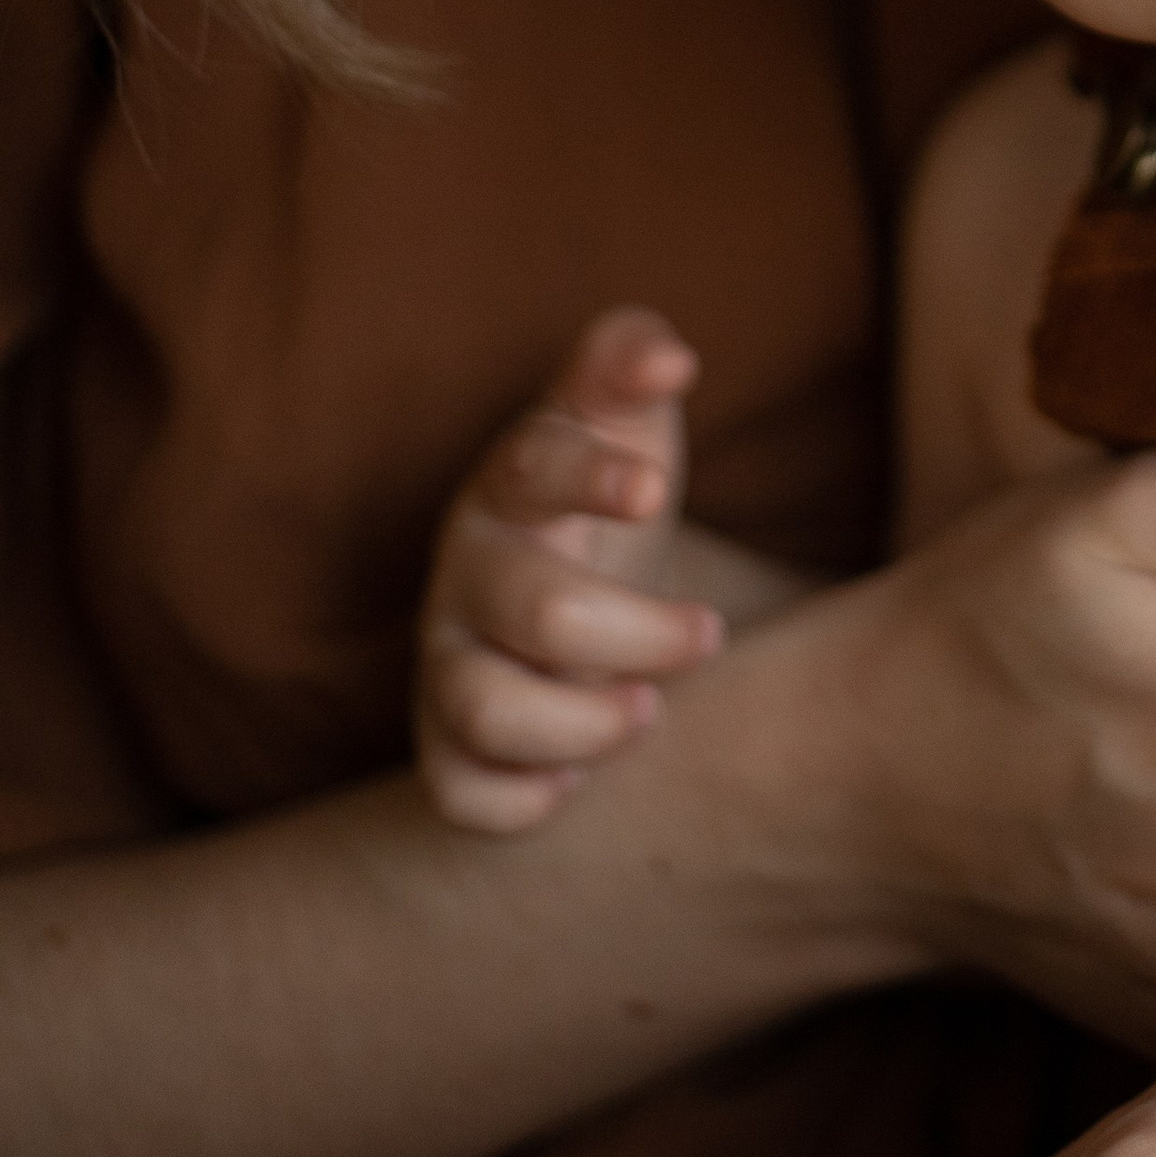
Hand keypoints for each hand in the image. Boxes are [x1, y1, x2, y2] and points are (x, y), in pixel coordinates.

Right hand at [415, 305, 724, 831]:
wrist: (567, 579)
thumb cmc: (608, 490)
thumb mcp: (621, 416)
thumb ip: (630, 361)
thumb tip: (670, 355)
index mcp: (515, 484)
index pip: (533, 467)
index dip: (589, 477)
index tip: (653, 491)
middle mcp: (471, 573)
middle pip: (537, 608)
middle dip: (636, 632)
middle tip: (709, 635)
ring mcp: (449, 661)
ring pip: (482, 711)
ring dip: (581, 724)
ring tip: (648, 713)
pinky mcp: (446, 743)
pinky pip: (457, 793)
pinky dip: (517, 801)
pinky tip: (575, 781)